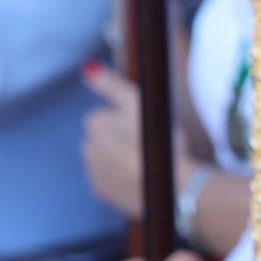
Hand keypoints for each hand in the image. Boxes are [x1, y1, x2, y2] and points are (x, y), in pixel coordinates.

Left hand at [81, 63, 198, 220]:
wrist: (174, 189)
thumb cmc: (161, 143)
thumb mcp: (140, 105)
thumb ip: (111, 85)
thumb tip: (86, 67)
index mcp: (95, 125)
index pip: (105, 115)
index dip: (127, 119)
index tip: (144, 128)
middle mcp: (87, 148)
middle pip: (102, 136)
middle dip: (119, 138)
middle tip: (147, 144)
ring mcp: (94, 173)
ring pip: (105, 157)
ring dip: (119, 157)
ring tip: (145, 161)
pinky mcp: (102, 193)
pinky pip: (108, 179)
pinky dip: (120, 176)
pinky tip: (140, 177)